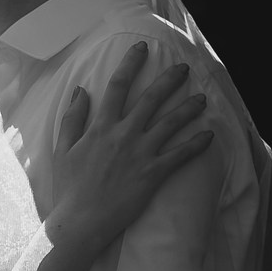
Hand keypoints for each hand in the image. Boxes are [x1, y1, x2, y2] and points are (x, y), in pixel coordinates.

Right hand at [50, 38, 213, 251]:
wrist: (80, 221)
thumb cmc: (69, 188)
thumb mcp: (62, 149)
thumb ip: (72, 117)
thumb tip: (80, 89)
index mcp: (101, 127)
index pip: (118, 86)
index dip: (131, 64)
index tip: (142, 48)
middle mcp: (124, 135)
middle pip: (151, 99)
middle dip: (169, 80)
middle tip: (183, 68)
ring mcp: (140, 154)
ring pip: (170, 123)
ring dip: (189, 108)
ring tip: (203, 99)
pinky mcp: (153, 174)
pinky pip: (180, 156)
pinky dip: (196, 145)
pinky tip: (209, 136)